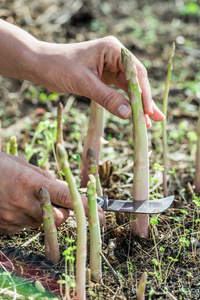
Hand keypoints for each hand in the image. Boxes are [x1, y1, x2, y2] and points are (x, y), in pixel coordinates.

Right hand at [0, 153, 103, 233]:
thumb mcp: (21, 164)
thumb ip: (44, 177)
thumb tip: (62, 186)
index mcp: (30, 184)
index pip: (66, 197)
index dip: (86, 205)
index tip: (102, 212)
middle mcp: (23, 204)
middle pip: (59, 219)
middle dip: (64, 212)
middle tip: (57, 201)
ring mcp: (12, 219)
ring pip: (42, 224)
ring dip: (44, 215)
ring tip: (29, 199)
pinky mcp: (4, 228)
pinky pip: (25, 228)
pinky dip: (28, 219)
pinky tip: (16, 206)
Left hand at [35, 36, 164, 124]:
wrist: (40, 65)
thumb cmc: (59, 67)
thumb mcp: (85, 84)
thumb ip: (108, 98)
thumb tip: (129, 114)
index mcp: (113, 50)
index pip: (135, 72)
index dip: (143, 93)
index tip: (147, 111)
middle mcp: (114, 56)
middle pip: (135, 81)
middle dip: (145, 101)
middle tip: (156, 118)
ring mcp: (109, 67)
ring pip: (128, 88)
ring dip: (137, 104)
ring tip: (148, 122)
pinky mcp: (103, 77)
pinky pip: (118, 91)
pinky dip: (124, 103)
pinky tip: (132, 114)